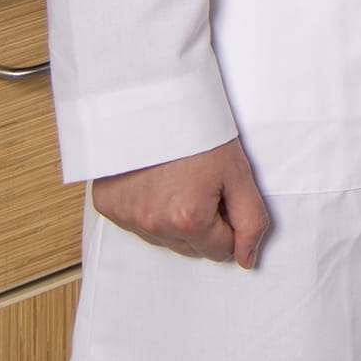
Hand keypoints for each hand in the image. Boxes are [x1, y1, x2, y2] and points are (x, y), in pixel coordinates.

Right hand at [91, 137, 271, 268]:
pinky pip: (136, 223)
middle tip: (201, 184)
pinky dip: (148, 208)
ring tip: (178, 180)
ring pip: (164, 239)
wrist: (158, 101)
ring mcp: (127, 217)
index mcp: (189, 220)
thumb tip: (246, 260)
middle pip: (191, 248)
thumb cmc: (201, 132)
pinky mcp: (108, 206)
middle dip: (203, 223)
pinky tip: (154, 181)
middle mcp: (154, 225)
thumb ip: (251, 221)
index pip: (221, 250)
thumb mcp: (238, 174)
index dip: (228, 222)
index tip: (223, 193)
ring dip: (174, 219)